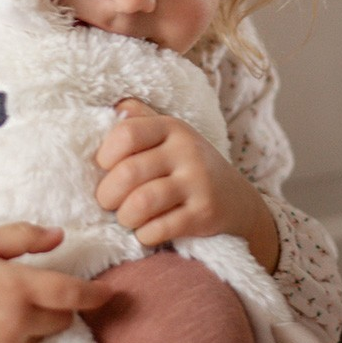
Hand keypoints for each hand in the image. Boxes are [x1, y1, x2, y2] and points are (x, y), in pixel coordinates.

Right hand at [0, 223, 111, 342]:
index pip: (70, 294)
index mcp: (12, 286)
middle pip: (62, 319)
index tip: (111, 295)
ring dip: (33, 330)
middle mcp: (13, 324)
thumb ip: (21, 237)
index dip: (95, 295)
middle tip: (18, 297)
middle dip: (53, 308)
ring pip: (43, 341)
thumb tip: (60, 236)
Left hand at [95, 99, 279, 269]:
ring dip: (125, 216)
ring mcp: (199, 182)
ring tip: (127, 218)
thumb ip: (139, 120)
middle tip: (109, 202)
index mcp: (171, 127)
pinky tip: (147, 232)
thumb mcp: (169, 137)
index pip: (126, 133)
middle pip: (128, 172)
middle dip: (107, 195)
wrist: (237, 201)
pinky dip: (145, 235)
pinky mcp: (205, 213)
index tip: (105, 169)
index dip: (105, 154)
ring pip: (142, 202)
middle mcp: (187, 150)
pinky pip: (161, 228)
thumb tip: (112, 107)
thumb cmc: (187, 167)